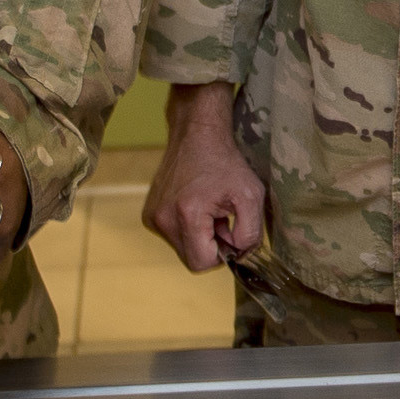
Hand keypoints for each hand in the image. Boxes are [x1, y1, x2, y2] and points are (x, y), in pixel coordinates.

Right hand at [142, 82, 266, 273]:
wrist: (197, 135)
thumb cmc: (226, 163)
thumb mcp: (251, 196)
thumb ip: (250, 233)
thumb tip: (238, 253)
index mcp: (187, 215)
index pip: (202, 264)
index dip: (222, 255)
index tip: (229, 232)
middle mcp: (162, 219)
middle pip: (191, 259)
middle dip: (211, 247)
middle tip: (222, 220)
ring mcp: (152, 217)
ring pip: (182, 248)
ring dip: (199, 237)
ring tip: (209, 210)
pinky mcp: (148, 214)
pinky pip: (172, 236)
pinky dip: (187, 228)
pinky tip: (195, 206)